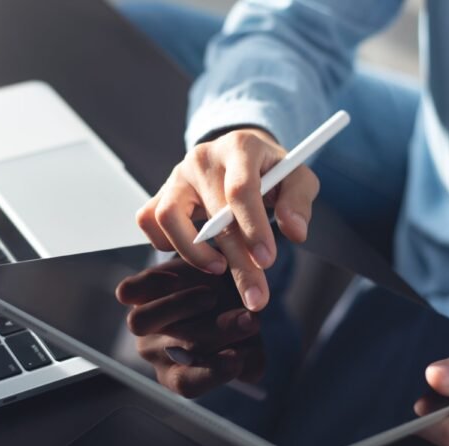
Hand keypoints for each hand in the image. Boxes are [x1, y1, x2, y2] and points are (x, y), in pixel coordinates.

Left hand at [115, 257, 265, 397]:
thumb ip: (250, 358)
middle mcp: (156, 351)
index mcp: (180, 373)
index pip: (187, 383)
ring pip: (140, 322)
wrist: (217, 271)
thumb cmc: (234, 315)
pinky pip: (128, 292)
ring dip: (179, 307)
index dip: (212, 373)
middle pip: (175, 349)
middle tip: (246, 318)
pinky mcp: (133, 293)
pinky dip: (150, 283)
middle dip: (216, 333)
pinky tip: (178, 276)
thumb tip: (246, 364)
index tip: (236, 359)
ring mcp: (141, 322)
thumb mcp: (248, 341)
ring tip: (213, 296)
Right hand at [136, 128, 319, 310]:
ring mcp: (177, 175)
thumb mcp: (297, 178)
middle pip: (213, 215)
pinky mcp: (161, 191)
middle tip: (256, 295)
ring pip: (167, 216)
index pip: (241, 189)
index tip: (266, 261)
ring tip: (219, 268)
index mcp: (240, 147)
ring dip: (193, 252)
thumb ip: (299, 202)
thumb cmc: (271, 172)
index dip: (253, 227)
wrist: (242, 157)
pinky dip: (165, 243)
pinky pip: (149, 221)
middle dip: (236, 261)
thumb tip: (294, 232)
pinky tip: (195, 252)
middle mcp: (202, 157)